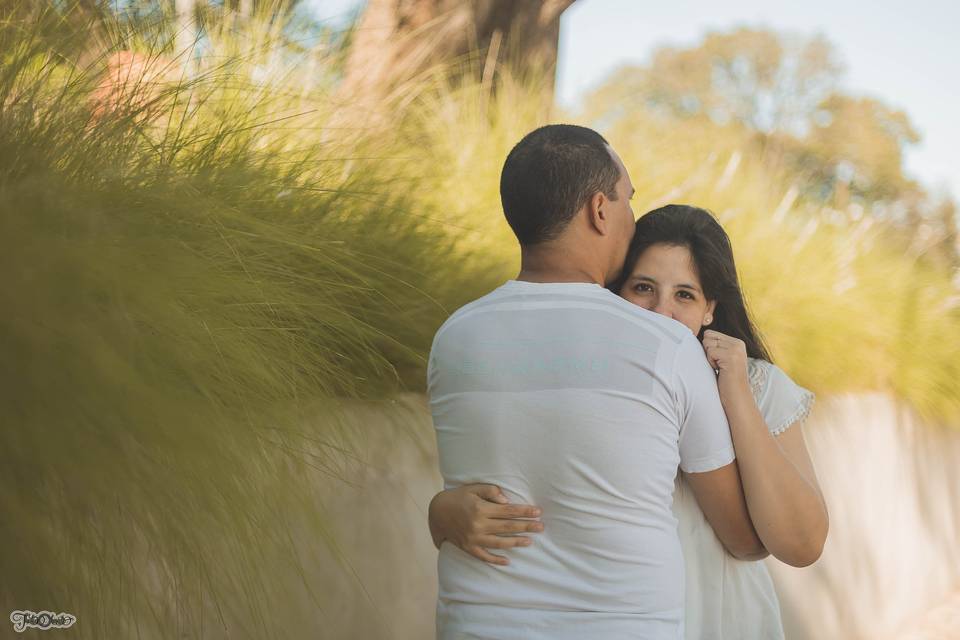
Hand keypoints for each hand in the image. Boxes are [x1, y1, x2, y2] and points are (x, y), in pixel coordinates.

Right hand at [428, 484, 543, 565]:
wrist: (437, 512)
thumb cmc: (458, 497)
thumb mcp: (473, 488)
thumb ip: (491, 492)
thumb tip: (507, 501)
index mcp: (481, 509)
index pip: (508, 511)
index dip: (524, 511)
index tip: (538, 512)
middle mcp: (478, 525)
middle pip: (507, 527)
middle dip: (526, 527)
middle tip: (541, 527)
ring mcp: (473, 539)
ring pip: (499, 543)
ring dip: (516, 542)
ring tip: (530, 542)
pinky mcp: (468, 547)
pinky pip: (484, 556)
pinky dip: (496, 560)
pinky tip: (508, 561)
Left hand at [701, 329, 748, 390]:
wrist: (737, 397)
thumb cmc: (726, 380)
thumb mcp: (723, 359)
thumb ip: (716, 346)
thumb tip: (698, 335)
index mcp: (737, 342)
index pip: (710, 333)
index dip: (708, 348)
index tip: (718, 361)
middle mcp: (738, 343)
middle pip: (707, 336)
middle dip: (708, 351)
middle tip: (719, 365)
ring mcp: (735, 349)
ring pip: (707, 343)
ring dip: (709, 357)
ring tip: (720, 368)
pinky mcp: (731, 356)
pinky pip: (710, 352)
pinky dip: (711, 363)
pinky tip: (721, 370)